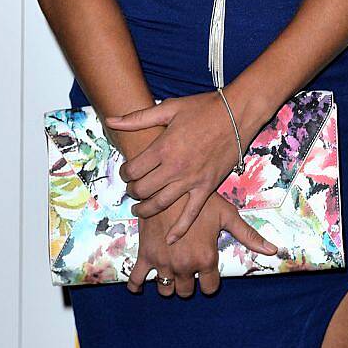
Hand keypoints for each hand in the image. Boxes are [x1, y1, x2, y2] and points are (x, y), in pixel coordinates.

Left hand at [105, 91, 249, 243]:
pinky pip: (191, 213)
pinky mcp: (207, 187)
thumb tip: (111, 120)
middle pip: (143, 189)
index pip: (133, 170)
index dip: (124, 173)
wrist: (236, 113)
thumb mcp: (168, 108)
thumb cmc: (203, 108)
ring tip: (140, 208)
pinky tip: (170, 239)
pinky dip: (179, 228)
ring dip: (145, 210)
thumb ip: (138, 118)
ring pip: (160, 204)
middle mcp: (175, 167)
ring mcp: (191, 180)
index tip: (126, 172)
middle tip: (132, 188)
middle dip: (133, 191)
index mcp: (163, 147)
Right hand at [126, 190, 276, 296]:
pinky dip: (137, 285)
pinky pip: (136, 279)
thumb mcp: (226, 214)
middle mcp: (185, 266)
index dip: (209, 280)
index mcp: (205, 258)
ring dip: (169, 284)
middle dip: (189, 282)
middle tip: (189, 268)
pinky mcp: (145, 255)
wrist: (168, 181)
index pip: (210, 287)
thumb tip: (273, 251)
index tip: (207, 271)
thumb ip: (248, 235)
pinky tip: (139, 286)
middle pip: (186, 291)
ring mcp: (163, 263)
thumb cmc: (199, 196)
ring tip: (172, 271)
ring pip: (165, 289)